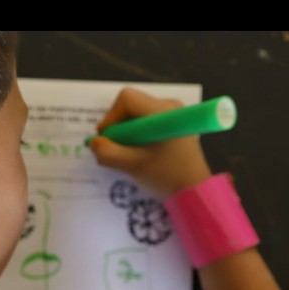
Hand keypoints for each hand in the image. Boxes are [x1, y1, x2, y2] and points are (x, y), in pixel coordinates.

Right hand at [90, 88, 213, 196]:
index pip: (126, 99)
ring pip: (137, 113)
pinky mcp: (175, 122)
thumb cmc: (165, 176)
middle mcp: (169, 105)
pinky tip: (140, 151)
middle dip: (118, 126)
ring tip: (129, 152)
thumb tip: (93, 142)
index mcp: (162, 111)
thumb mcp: (132, 166)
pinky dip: (137, 133)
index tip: (108, 139)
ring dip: (127, 131)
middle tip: (116, 149)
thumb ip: (107, 153)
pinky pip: (147, 120)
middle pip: (131, 105)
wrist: (195, 190)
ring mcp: (174, 112)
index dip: (111, 117)